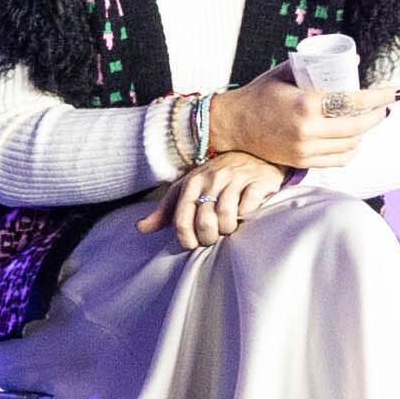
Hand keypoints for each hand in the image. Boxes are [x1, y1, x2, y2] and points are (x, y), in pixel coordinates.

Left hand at [136, 151, 292, 251]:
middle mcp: (212, 178)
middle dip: (208, 237)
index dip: (187, 239)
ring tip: (229, 229)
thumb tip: (140, 228)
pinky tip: (245, 216)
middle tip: (213, 239)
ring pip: (226, 214)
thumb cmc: (215, 179)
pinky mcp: (258, 180)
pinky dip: (246, 216)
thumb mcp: (186, 191)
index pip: (181, 220)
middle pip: (204, 220)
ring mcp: (236, 178)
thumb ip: (165, 211)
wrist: (252, 154)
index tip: (193, 244)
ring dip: (227, 229)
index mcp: (191, 183)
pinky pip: (248, 206)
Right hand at [206, 64, 395, 170]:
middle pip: (358, 125)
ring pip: (351, 144)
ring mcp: (304, 148)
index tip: (394, 93)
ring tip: (367, 121)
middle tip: (383, 107)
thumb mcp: (287, 73)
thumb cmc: (259, 95)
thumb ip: (318, 67)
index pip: (354, 102)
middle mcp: (307, 129)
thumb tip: (356, 61)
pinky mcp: (300, 161)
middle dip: (377, 115)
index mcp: (306, 104)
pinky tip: (353, 140)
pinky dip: (350, 150)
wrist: (232, 124)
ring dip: (364, 133)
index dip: (379, 97)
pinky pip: (337, 160)